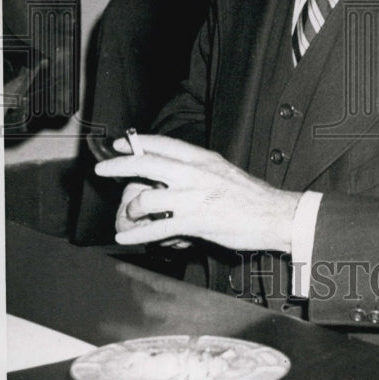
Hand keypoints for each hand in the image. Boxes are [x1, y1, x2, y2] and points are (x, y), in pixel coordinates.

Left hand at [94, 135, 300, 252]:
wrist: (274, 214)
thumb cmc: (250, 197)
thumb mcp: (223, 172)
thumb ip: (197, 170)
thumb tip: (170, 173)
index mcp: (203, 159)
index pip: (164, 144)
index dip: (138, 142)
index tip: (120, 143)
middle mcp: (195, 173)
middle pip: (147, 163)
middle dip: (120, 165)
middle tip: (104, 169)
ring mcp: (193, 198)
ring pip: (147, 199)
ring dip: (132, 210)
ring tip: (128, 217)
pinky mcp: (195, 222)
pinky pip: (157, 229)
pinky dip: (137, 234)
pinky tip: (126, 237)